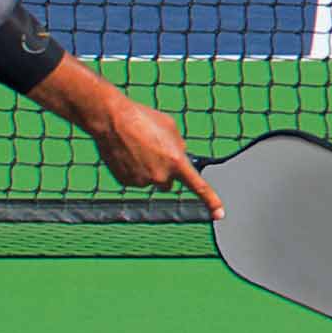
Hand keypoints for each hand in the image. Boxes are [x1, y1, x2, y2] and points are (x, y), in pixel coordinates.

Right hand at [86, 91, 223, 217]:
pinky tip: (127, 153)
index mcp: (176, 161)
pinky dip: (133, 170)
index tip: (219, 214)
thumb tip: (180, 155)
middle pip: (169, 182)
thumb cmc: (143, 118)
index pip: (198, 186)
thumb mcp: (170, 127)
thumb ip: (179, 146)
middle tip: (154, 151)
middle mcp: (161, 176)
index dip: (211, 201)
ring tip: (137, 147)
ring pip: (151, 180)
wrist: (113, 120)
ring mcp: (143, 181)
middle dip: (165, 172)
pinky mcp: (127, 182)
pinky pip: (135, 179)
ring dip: (148, 168)